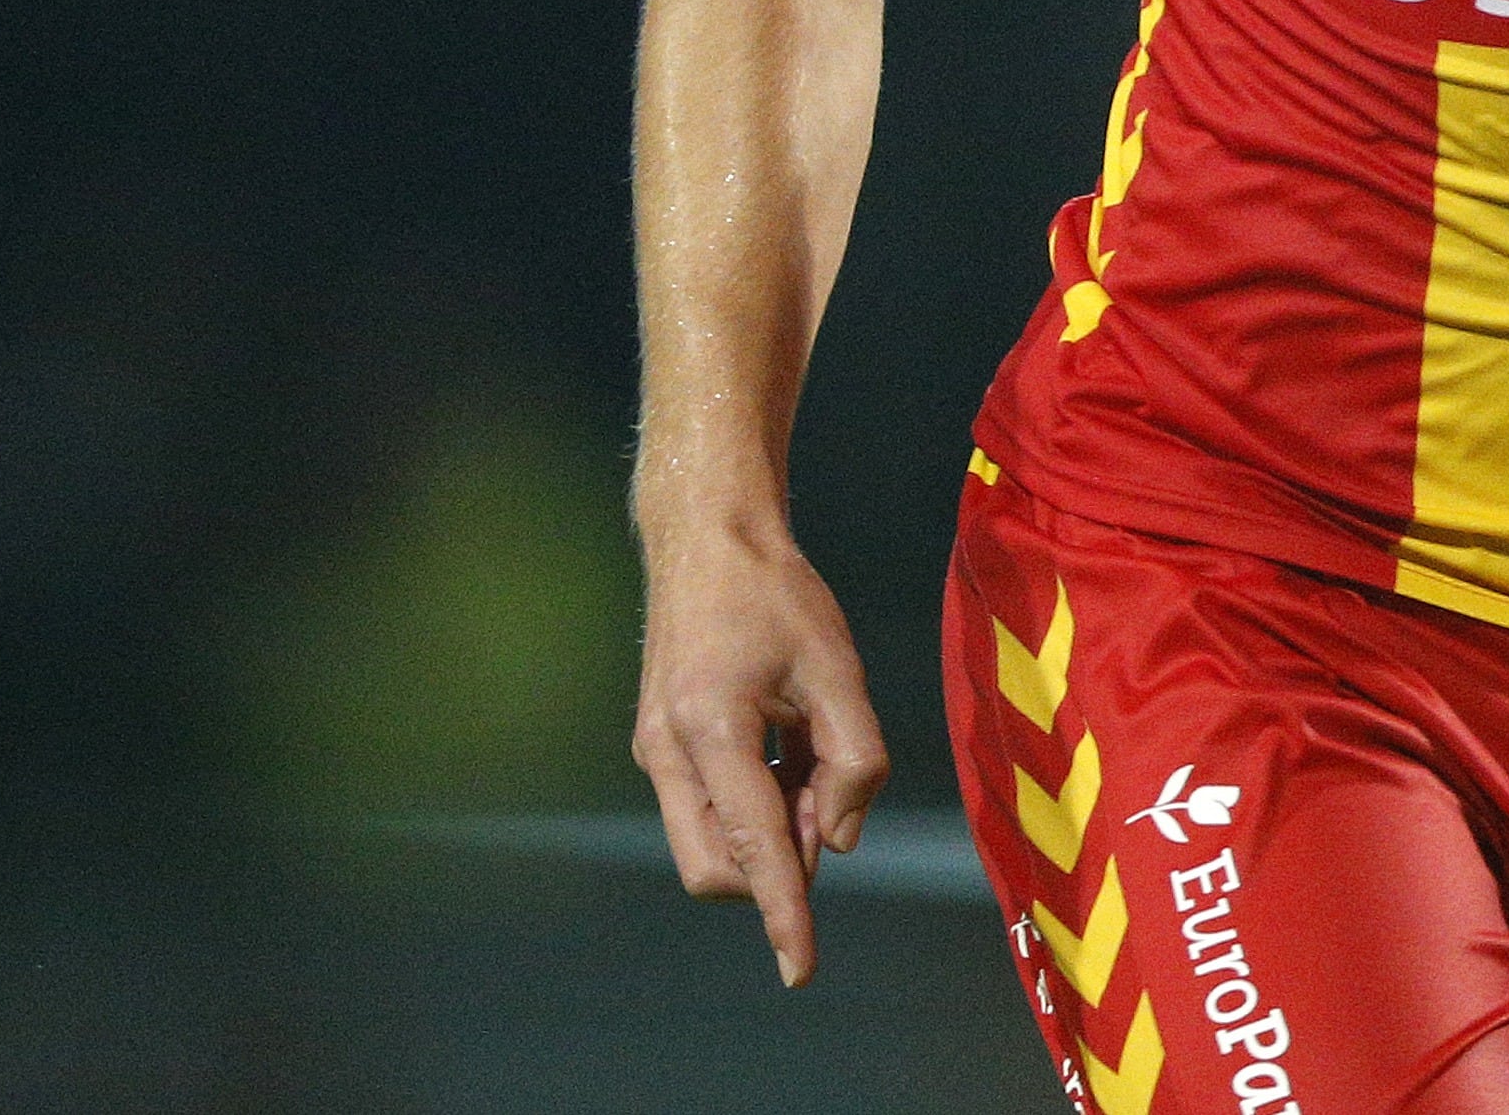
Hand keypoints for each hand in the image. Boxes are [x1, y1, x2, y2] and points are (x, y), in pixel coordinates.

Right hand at [628, 518, 889, 985]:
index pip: (755, 845)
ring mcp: (654, 750)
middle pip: (717, 868)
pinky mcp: (657, 745)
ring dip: (769, 831)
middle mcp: (666, 750)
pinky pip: (708, 809)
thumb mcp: (837, 668)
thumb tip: (839, 840)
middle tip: (824, 798)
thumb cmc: (776, 596)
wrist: (706, 537)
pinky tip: (785, 746)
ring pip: (710, 843)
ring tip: (806, 754)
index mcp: (711, 726)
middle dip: (776, 867)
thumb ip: (854, 760)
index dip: (784, 913)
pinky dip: (754, 804)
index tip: (799, 971)